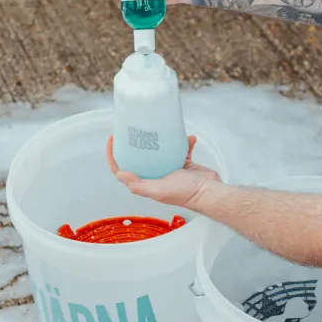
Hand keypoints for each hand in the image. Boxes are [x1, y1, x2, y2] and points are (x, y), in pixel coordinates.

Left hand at [106, 135, 221, 209]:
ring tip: (161, 128)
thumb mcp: (159, 190)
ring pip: (159, 150)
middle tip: (132, 128)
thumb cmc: (185, 193)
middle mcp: (155, 175)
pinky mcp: (183, 162)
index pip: (123, 170)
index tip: (113, 140)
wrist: (209, 192)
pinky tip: (188, 138)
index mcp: (146, 183)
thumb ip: (139, 185)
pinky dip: (184, 143)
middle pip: (138, 157)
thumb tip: (119, 175)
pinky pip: (180, 148)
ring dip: (161, 140)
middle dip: (134, 143)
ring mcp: (169, 168)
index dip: (114, 156)